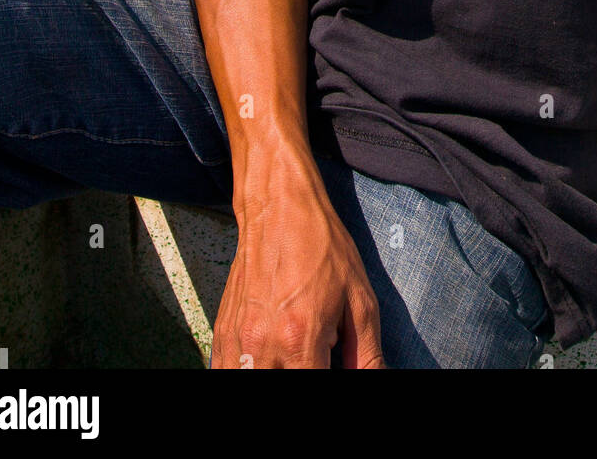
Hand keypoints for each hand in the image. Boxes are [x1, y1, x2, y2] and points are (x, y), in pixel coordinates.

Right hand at [209, 147, 386, 368]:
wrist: (278, 208)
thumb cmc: (320, 246)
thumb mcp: (359, 298)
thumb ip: (366, 354)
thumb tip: (373, 380)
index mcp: (301, 339)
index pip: (314, 389)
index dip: (331, 382)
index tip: (334, 367)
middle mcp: (263, 346)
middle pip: (280, 387)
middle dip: (304, 373)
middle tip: (317, 356)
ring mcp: (238, 342)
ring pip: (251, 379)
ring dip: (277, 372)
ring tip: (296, 354)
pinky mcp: (223, 333)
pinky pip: (228, 370)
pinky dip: (251, 370)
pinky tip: (273, 359)